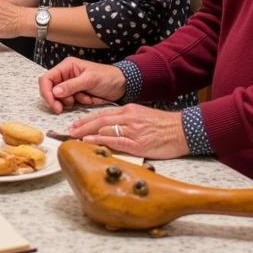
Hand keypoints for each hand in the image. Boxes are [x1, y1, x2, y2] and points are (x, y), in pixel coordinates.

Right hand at [38, 56, 125, 113]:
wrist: (123, 84)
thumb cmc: (108, 77)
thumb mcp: (90, 80)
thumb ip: (72, 85)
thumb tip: (54, 91)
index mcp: (67, 67)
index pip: (47, 79)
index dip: (46, 92)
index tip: (53, 104)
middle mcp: (66, 75)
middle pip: (50, 90)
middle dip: (57, 100)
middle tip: (63, 108)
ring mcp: (71, 85)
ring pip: (60, 98)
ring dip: (71, 102)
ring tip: (85, 98)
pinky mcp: (76, 94)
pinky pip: (70, 102)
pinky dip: (78, 103)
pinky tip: (89, 99)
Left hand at [67, 104, 188, 159]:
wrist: (183, 130)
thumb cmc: (163, 126)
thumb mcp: (142, 116)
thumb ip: (126, 120)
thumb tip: (109, 129)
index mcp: (129, 110)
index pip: (102, 113)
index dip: (87, 119)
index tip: (75, 124)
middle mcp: (129, 117)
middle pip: (99, 120)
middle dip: (82, 125)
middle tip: (69, 131)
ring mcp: (133, 130)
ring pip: (105, 129)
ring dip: (87, 133)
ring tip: (74, 137)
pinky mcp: (138, 143)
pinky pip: (115, 140)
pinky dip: (100, 141)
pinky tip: (90, 142)